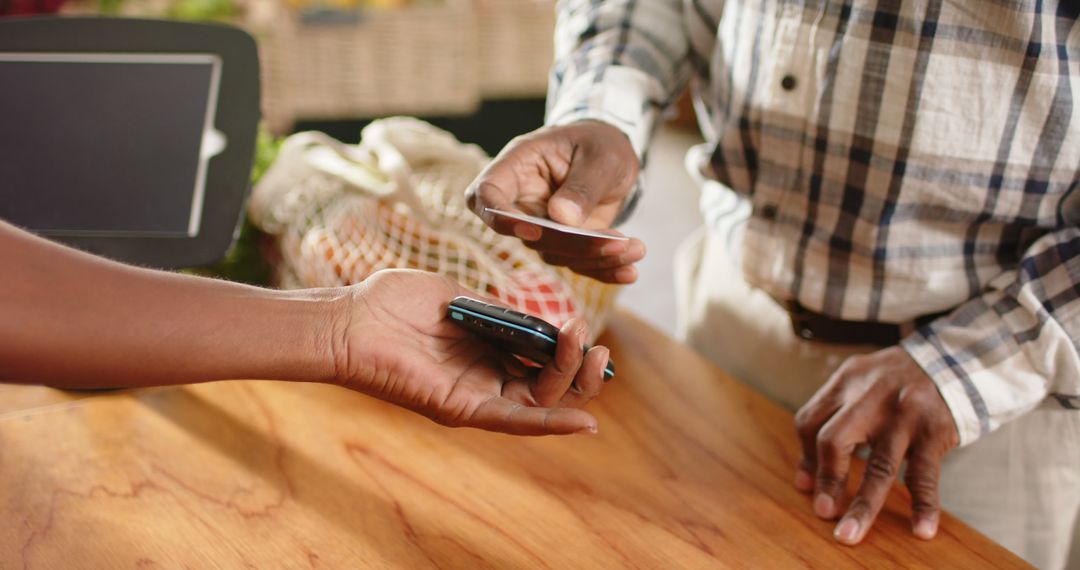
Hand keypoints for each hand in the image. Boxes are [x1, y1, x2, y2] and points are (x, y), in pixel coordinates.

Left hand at [332, 269, 609, 434]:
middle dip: (580, 366)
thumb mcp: (460, 297)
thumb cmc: (394, 302)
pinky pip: (514, 422)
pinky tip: (585, 420)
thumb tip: (542, 320)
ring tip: (584, 346)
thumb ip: (501, 311)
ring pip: (541, 401)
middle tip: (593, 343)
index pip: (543, 360)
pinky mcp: (462, 408)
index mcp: (488, 351)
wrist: (350, 319)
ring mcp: (476, 396)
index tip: (583, 327)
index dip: (570, 349)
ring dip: (571, 378)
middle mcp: (486, 379)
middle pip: (551, 386)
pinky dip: (551, 424)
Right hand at [465, 120, 645, 283]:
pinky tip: (629, 271)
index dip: (500, 218)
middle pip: (527, 235)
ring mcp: (540, 224)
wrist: (611, 155)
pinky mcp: (562, 242)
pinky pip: (576, 263)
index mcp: (518, 165)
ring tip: (636, 248)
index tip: (534, 230)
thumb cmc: (600, 143)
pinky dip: (604, 270)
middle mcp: (523, 199)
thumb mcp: (601, 155)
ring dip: (596, 258)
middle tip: (616, 243)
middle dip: (572, 245)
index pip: (485, 195)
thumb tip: (562, 217)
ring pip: (555, 254)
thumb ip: (583, 184)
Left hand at [793, 346, 959, 544]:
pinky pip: (924, 474)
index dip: (805, 457)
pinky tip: (922, 530)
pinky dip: (924, 505)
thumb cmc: (900, 380)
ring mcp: (903, 414)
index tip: (806, 486)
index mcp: (847, 381)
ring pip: (878, 466)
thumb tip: (804, 478)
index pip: (809, 422)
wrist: (958, 359)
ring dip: (862, 505)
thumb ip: (833, 417)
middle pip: (833, 440)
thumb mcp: (862, 382)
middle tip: (823, 511)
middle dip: (826, 480)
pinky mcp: (934, 430)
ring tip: (850, 534)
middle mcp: (870, 396)